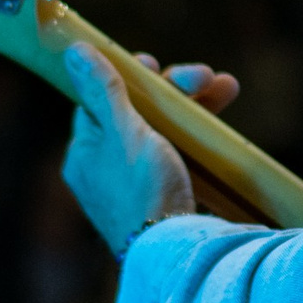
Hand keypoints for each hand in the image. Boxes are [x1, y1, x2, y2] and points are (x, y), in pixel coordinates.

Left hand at [62, 45, 233, 253]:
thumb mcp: (125, 131)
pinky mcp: (162, 199)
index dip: (128, 77)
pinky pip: (177, 157)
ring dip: (194, 107)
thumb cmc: (142, 189)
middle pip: (136, 114)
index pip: (100, 100)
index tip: (153, 67)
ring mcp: (134, 186)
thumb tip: (74, 50)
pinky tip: (219, 125)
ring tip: (228, 87)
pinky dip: (197, 138)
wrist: (173, 252)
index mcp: (85, 151)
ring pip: (161, 133)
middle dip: (174, 90)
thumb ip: (103, 90)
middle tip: (205, 77)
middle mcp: (104, 169)